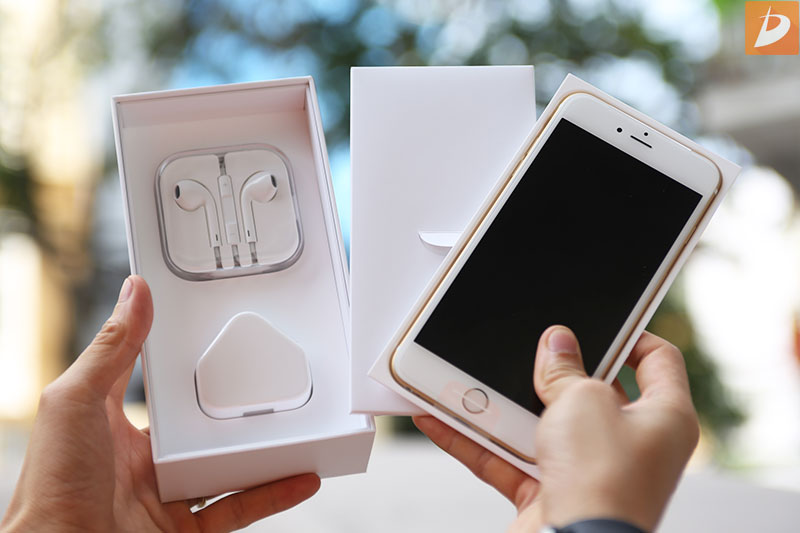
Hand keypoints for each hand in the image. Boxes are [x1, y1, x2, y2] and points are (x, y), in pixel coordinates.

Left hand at [0, 276, 319, 532]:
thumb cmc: (51, 489)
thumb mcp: (75, 402)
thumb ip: (110, 349)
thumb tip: (134, 293)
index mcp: (112, 428)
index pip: (154, 384)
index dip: (181, 360)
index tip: (213, 335)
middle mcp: (143, 463)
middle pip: (199, 428)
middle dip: (233, 409)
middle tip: (267, 383)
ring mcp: (167, 497)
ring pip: (227, 467)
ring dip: (263, 451)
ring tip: (296, 428)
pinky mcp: (187, 530)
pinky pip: (239, 508)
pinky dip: (273, 494)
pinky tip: (300, 478)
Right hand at [414, 326, 698, 531]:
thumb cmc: (603, 484)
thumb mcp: (584, 400)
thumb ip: (566, 368)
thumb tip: (558, 344)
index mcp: (664, 418)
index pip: (658, 360)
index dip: (632, 334)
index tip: (600, 321)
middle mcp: (632, 446)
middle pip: (591, 391)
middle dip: (553, 371)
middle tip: (528, 346)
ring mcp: (591, 471)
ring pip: (542, 425)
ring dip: (503, 404)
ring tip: (472, 376)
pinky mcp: (552, 492)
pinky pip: (510, 458)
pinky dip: (477, 441)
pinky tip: (444, 418)